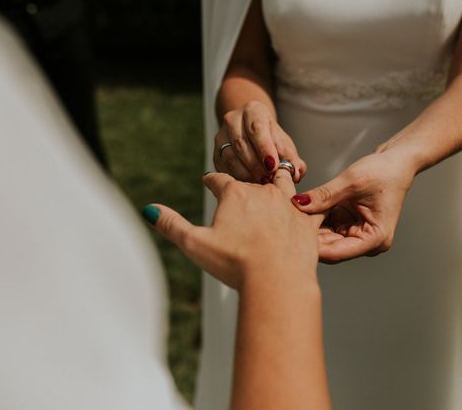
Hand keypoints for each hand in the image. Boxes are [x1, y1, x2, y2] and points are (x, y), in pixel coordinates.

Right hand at [143, 168, 322, 289]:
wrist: (276, 281)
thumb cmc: (234, 264)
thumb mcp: (195, 244)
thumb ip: (171, 224)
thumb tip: (148, 209)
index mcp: (235, 194)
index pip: (219, 179)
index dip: (212, 181)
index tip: (208, 181)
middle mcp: (263, 192)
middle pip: (251, 180)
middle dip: (243, 183)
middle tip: (240, 187)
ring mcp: (288, 205)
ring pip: (283, 183)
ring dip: (277, 182)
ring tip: (274, 182)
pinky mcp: (308, 221)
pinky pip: (313, 206)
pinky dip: (310, 204)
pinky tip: (310, 205)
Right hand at [214, 101, 306, 182]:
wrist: (250, 132)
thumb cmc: (271, 139)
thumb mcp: (283, 143)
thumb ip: (292, 157)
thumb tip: (297, 172)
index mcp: (253, 110)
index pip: (257, 128)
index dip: (265, 148)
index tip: (274, 165)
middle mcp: (233, 119)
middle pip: (242, 143)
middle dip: (256, 164)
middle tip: (269, 179)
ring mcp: (221, 136)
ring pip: (230, 156)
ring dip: (247, 173)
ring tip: (261, 183)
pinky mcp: (215, 153)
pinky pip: (223, 168)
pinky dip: (237, 178)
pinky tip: (250, 185)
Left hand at [291, 150, 416, 263]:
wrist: (396, 162)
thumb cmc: (384, 172)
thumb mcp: (351, 182)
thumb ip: (323, 196)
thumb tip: (297, 204)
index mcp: (374, 239)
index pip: (337, 252)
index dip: (313, 247)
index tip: (291, 239)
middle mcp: (367, 242)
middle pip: (330, 248)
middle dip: (309, 236)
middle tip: (285, 225)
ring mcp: (357, 234)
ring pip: (326, 238)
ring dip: (311, 226)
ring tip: (291, 216)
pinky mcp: (349, 225)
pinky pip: (328, 227)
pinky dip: (316, 218)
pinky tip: (302, 210)